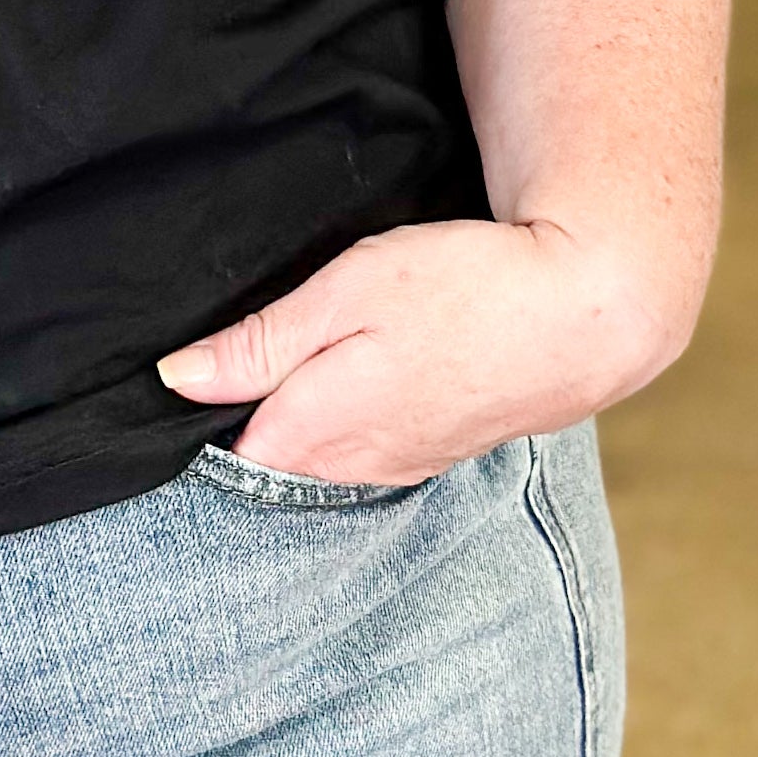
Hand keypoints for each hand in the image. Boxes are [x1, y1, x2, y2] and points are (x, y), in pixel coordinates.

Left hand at [157, 217, 685, 485]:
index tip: (180, 373)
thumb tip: (174, 379)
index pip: (221, 446)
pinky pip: (364, 450)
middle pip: (267, 455)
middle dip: (241, 417)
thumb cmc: (459, 289)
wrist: (583, 314)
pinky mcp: (435, 450)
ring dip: (296, 419)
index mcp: (313, 432)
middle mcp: (352, 467)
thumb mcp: (344, 292)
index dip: (199, 406)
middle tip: (227, 358)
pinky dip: (345, 421)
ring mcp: (399, 465)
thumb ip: (258, 344)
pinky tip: (355, 379)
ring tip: (290, 363)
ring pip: (317, 454)